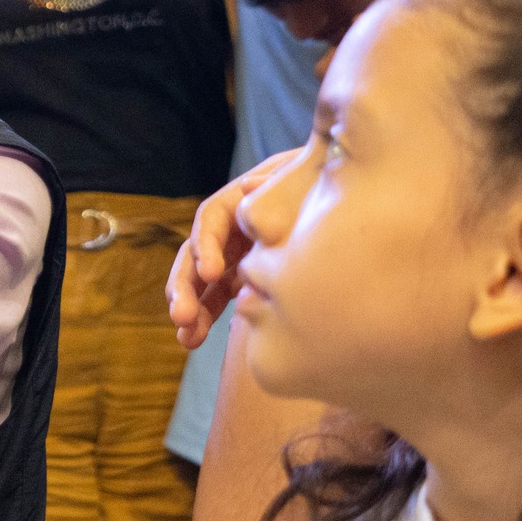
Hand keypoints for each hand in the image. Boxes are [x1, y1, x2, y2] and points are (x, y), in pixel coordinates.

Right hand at [166, 148, 298, 347]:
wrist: (338, 201)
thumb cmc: (315, 187)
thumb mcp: (299, 182)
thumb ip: (276, 187)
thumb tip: (249, 190)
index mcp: (236, 204)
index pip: (210, 222)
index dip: (206, 247)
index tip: (210, 273)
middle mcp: (226, 230)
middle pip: (195, 255)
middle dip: (186, 287)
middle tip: (183, 315)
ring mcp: (230, 255)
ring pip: (200, 282)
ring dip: (190, 308)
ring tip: (187, 337)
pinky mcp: (238, 279)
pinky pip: (214, 298)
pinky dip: (204, 317)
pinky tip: (194, 339)